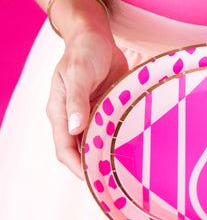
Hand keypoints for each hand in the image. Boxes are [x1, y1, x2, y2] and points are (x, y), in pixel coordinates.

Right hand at [46, 29, 128, 177]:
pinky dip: (118, 141)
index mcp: (60, 112)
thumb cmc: (83, 52)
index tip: (93, 181)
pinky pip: (110, 132)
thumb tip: (75, 127)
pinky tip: (133, 150)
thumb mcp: (78, 73)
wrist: (96, 36)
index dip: (77, 167)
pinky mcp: (104, 110)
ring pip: (96, 144)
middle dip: (94, 168)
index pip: (64, 149)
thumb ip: (77, 100)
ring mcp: (89, 115)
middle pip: (80, 152)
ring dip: (108, 156)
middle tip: (115, 182)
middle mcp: (73, 118)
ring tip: (126, 172)